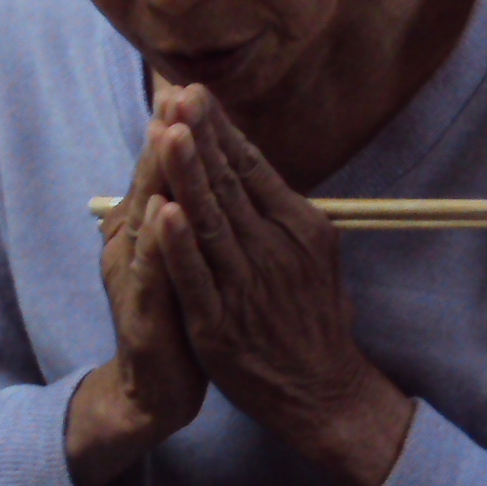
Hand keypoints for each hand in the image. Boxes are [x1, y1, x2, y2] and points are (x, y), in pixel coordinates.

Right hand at [67, 116, 208, 485]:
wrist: (156, 389)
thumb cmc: (177, 315)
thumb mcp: (182, 255)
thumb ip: (186, 209)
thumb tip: (200, 160)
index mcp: (144, 226)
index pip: (164, 167)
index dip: (178, 126)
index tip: (190, 80)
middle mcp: (132, 244)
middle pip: (154, 180)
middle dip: (168, 134)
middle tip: (178, 87)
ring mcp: (134, 278)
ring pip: (148, 219)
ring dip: (156, 175)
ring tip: (167, 132)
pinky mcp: (143, 313)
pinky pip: (152, 273)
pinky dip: (157, 243)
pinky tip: (161, 214)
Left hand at [151, 86, 414, 485]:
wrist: (323, 392)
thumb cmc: (316, 321)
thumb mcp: (316, 255)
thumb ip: (285, 212)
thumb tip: (255, 167)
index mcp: (299, 227)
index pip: (252, 167)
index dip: (220, 130)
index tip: (193, 93)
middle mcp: (274, 249)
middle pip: (230, 183)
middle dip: (199, 136)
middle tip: (176, 94)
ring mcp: (247, 286)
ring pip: (210, 221)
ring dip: (186, 175)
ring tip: (165, 133)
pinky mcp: (220, 323)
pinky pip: (194, 277)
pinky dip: (177, 245)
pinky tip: (162, 212)